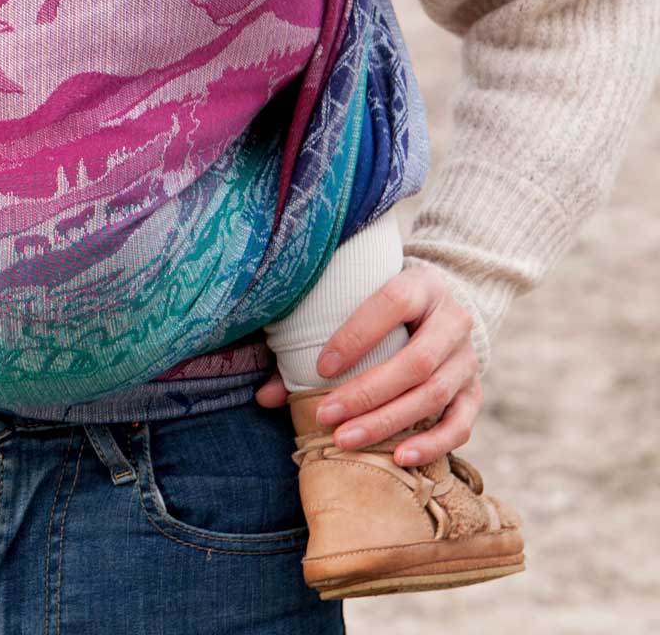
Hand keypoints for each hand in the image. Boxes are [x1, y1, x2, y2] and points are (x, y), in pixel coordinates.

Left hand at [254, 265, 480, 466]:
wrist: (445, 306)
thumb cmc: (385, 307)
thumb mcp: (358, 300)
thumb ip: (313, 337)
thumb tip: (266, 396)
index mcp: (422, 285)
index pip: (392, 303)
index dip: (357, 335)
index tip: (320, 366)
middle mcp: (453, 320)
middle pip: (414, 361)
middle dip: (366, 393)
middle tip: (325, 416)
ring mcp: (468, 359)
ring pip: (434, 395)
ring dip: (388, 421)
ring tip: (346, 440)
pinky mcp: (475, 392)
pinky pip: (460, 424)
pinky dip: (432, 444)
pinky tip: (399, 457)